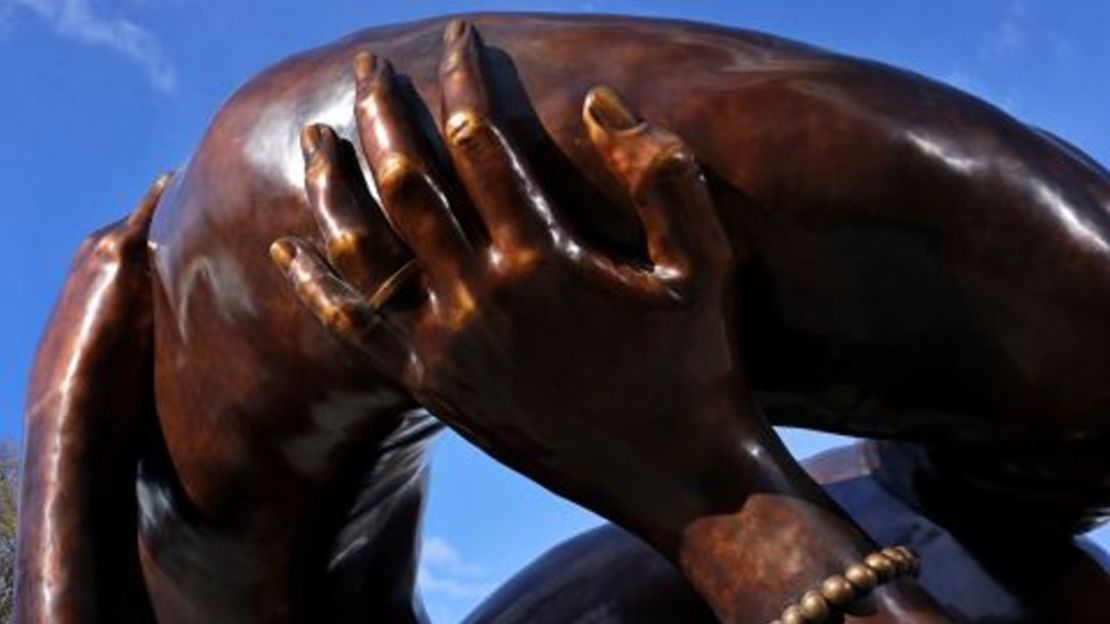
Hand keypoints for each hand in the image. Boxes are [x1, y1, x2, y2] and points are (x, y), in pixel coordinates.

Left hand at [273, 18, 737, 537]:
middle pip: (407, 181)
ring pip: (364, 250)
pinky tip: (285, 250)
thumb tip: (599, 99)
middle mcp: (482, 297)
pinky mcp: (435, 389)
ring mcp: (449, 347)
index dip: (463, 77)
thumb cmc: (699, 364)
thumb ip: (661, 174)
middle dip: (383, 112)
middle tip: (366, 65)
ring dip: (333, 185)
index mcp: (545, 257)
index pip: (482, 140)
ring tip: (316, 135)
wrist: (675, 477)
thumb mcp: (705, 263)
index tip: (455, 36)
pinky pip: (354, 333)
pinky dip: (315, 288)